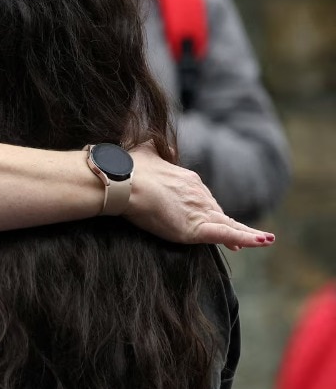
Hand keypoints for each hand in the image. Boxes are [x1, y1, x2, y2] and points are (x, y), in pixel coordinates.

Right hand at [124, 143, 273, 250]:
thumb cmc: (129, 168)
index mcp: (188, 180)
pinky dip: (246, 238)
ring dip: (247, 234)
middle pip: (217, 213)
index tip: (216, 219)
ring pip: (228, 225)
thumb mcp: (145, 152)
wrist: (124, 181)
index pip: (203, 199)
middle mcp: (198, 194)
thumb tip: (166, 147)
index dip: (210, 211)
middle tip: (239, 241)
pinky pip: (226, 234)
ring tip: (264, 239)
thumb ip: (156, 149)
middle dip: (228, 225)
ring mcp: (198, 210)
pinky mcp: (195, 228)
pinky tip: (263, 241)